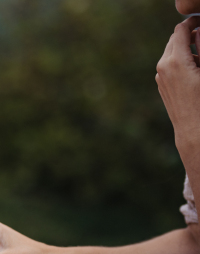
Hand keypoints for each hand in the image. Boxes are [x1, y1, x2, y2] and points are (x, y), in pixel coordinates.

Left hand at [155, 17, 199, 155]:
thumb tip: (199, 32)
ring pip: (171, 52)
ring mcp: (160, 77)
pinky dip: (180, 60)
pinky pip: (169, 65)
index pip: (181, 31)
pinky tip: (195, 70)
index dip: (192, 23)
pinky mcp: (161, 84)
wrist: (193, 129)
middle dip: (189, 35)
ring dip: (185, 48)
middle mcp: (163, 67)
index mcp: (175, 61)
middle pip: (174, 39)